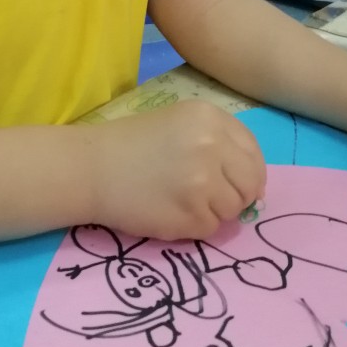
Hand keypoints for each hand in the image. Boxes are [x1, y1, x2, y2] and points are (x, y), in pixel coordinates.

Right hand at [88, 99, 265, 240]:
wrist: (91, 168)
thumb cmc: (133, 145)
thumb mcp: (180, 124)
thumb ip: (219, 144)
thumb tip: (255, 186)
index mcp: (210, 117)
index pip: (253, 152)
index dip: (248, 173)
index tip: (235, 183)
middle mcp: (212, 144)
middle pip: (251, 183)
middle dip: (237, 197)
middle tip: (209, 199)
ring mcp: (204, 179)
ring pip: (233, 209)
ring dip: (213, 212)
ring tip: (181, 200)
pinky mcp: (191, 211)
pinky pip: (210, 229)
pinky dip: (194, 227)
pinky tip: (169, 211)